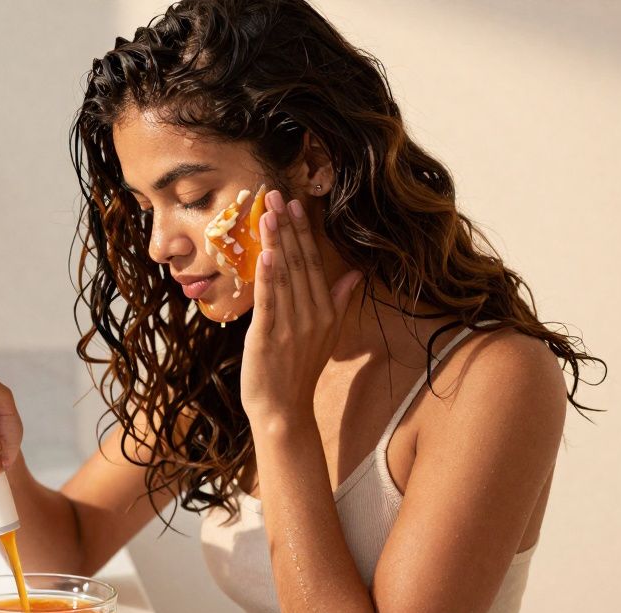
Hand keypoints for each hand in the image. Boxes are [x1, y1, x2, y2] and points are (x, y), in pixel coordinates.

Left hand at [242, 190, 362, 421]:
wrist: (283, 410)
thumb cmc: (300, 372)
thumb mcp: (327, 335)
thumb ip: (339, 301)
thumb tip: (355, 274)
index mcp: (325, 311)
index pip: (315, 262)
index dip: (304, 232)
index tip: (296, 203)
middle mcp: (311, 315)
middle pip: (300, 262)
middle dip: (289, 227)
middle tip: (278, 195)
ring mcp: (290, 326)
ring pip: (284, 276)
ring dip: (276, 243)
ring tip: (268, 212)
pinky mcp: (268, 337)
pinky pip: (270, 302)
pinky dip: (268, 278)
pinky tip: (266, 254)